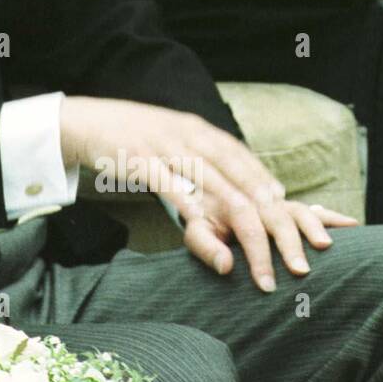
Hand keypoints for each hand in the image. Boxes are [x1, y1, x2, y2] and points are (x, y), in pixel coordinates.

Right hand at [60, 96, 359, 290]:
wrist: (83, 120)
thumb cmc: (130, 137)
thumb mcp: (171, 141)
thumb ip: (200, 159)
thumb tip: (231, 185)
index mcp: (200, 130)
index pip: (248, 163)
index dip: (275, 194)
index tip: (300, 226)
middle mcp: (191, 136)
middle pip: (242, 181)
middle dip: (272, 223)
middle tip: (292, 258)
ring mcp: (167, 147)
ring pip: (217, 188)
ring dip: (241, 230)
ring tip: (258, 261)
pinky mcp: (141, 160)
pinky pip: (174, 188)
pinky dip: (195, 213)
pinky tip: (210, 236)